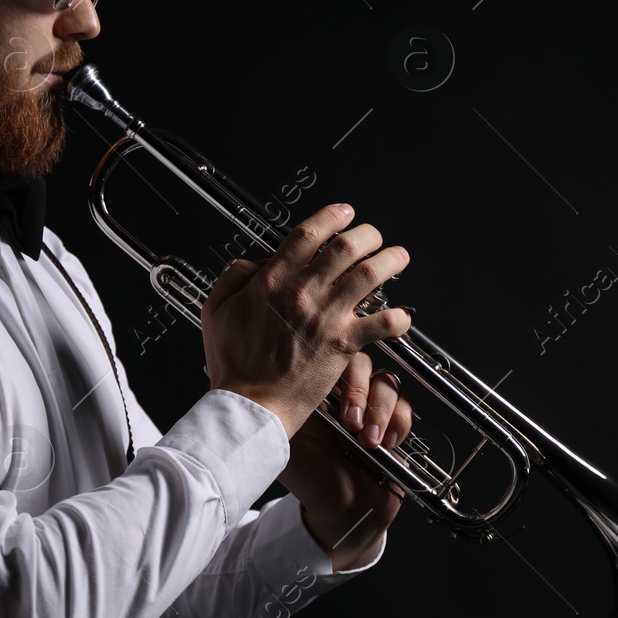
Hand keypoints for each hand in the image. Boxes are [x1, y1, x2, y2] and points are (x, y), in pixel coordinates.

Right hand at [200, 203, 411, 438]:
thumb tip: (256, 260)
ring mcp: (326, 317)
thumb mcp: (216, 309)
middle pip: (346, 247)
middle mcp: (302, 293)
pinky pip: (382, 324)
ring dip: (390, 261)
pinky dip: (397, 318)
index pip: (308, 233)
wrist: (250, 404)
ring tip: (398, 257)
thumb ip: (234, 275)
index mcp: (272, 281)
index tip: (343, 212)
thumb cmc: (234, 364)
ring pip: (369, 275)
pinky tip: (401, 315)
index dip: (331, 216)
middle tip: (373, 235)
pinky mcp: (343, 345)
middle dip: (366, 234)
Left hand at [280, 353, 411, 569]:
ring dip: (381, 411)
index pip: (330, 359)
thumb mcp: (284, 447)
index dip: (337, 372)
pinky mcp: (394, 422)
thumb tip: (265, 394)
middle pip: (363, 363)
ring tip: (369, 441)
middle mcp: (344, 394)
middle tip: (352, 424)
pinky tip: (388, 442)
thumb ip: (278, 420)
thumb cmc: (309, 480)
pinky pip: (406, 406)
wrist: (338, 512)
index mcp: (315, 391)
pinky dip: (400, 421)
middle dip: (361, 392)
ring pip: (387, 383)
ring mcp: (370, 406)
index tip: (334, 401)